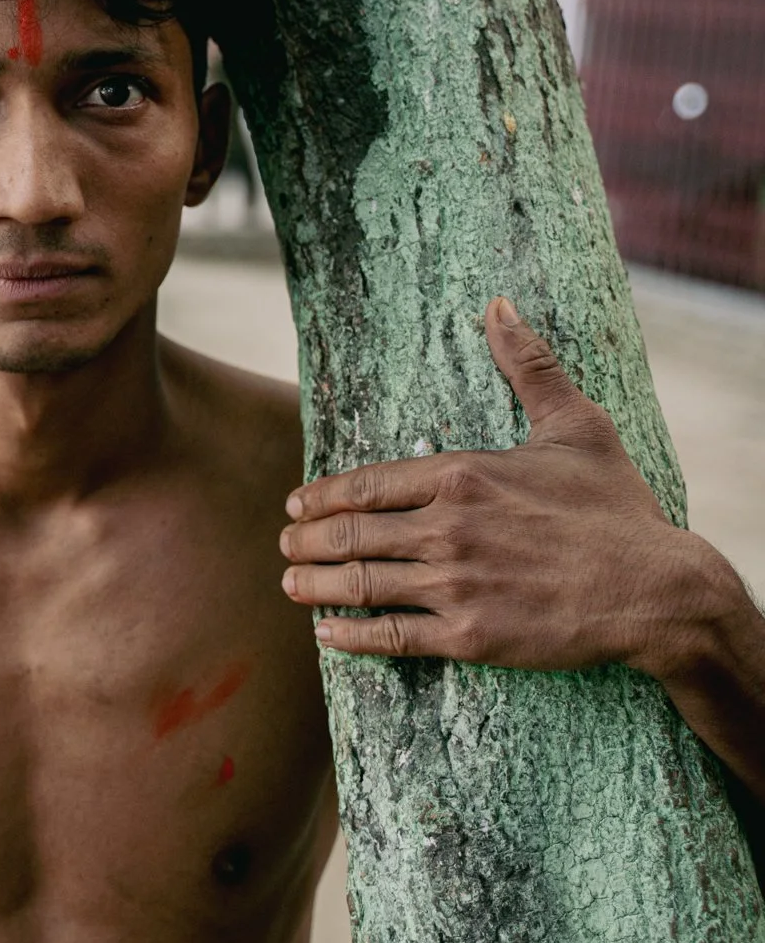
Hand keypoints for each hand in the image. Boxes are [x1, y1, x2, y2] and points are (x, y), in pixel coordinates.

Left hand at [279, 296, 731, 676]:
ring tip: (291, 584)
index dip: (323, 496)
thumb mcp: (576, 427)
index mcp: (462, 476)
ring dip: (315, 585)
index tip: (296, 505)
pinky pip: (392, 636)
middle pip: (350, 533)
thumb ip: (529, 366)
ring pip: (361, 582)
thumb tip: (498, 306)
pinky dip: (351, 636)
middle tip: (286, 545)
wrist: (657, 590)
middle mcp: (447, 529)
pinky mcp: (469, 636)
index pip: (367, 483)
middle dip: (307, 541)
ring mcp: (455, 585)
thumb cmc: (614, 509)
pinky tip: (327, 635)